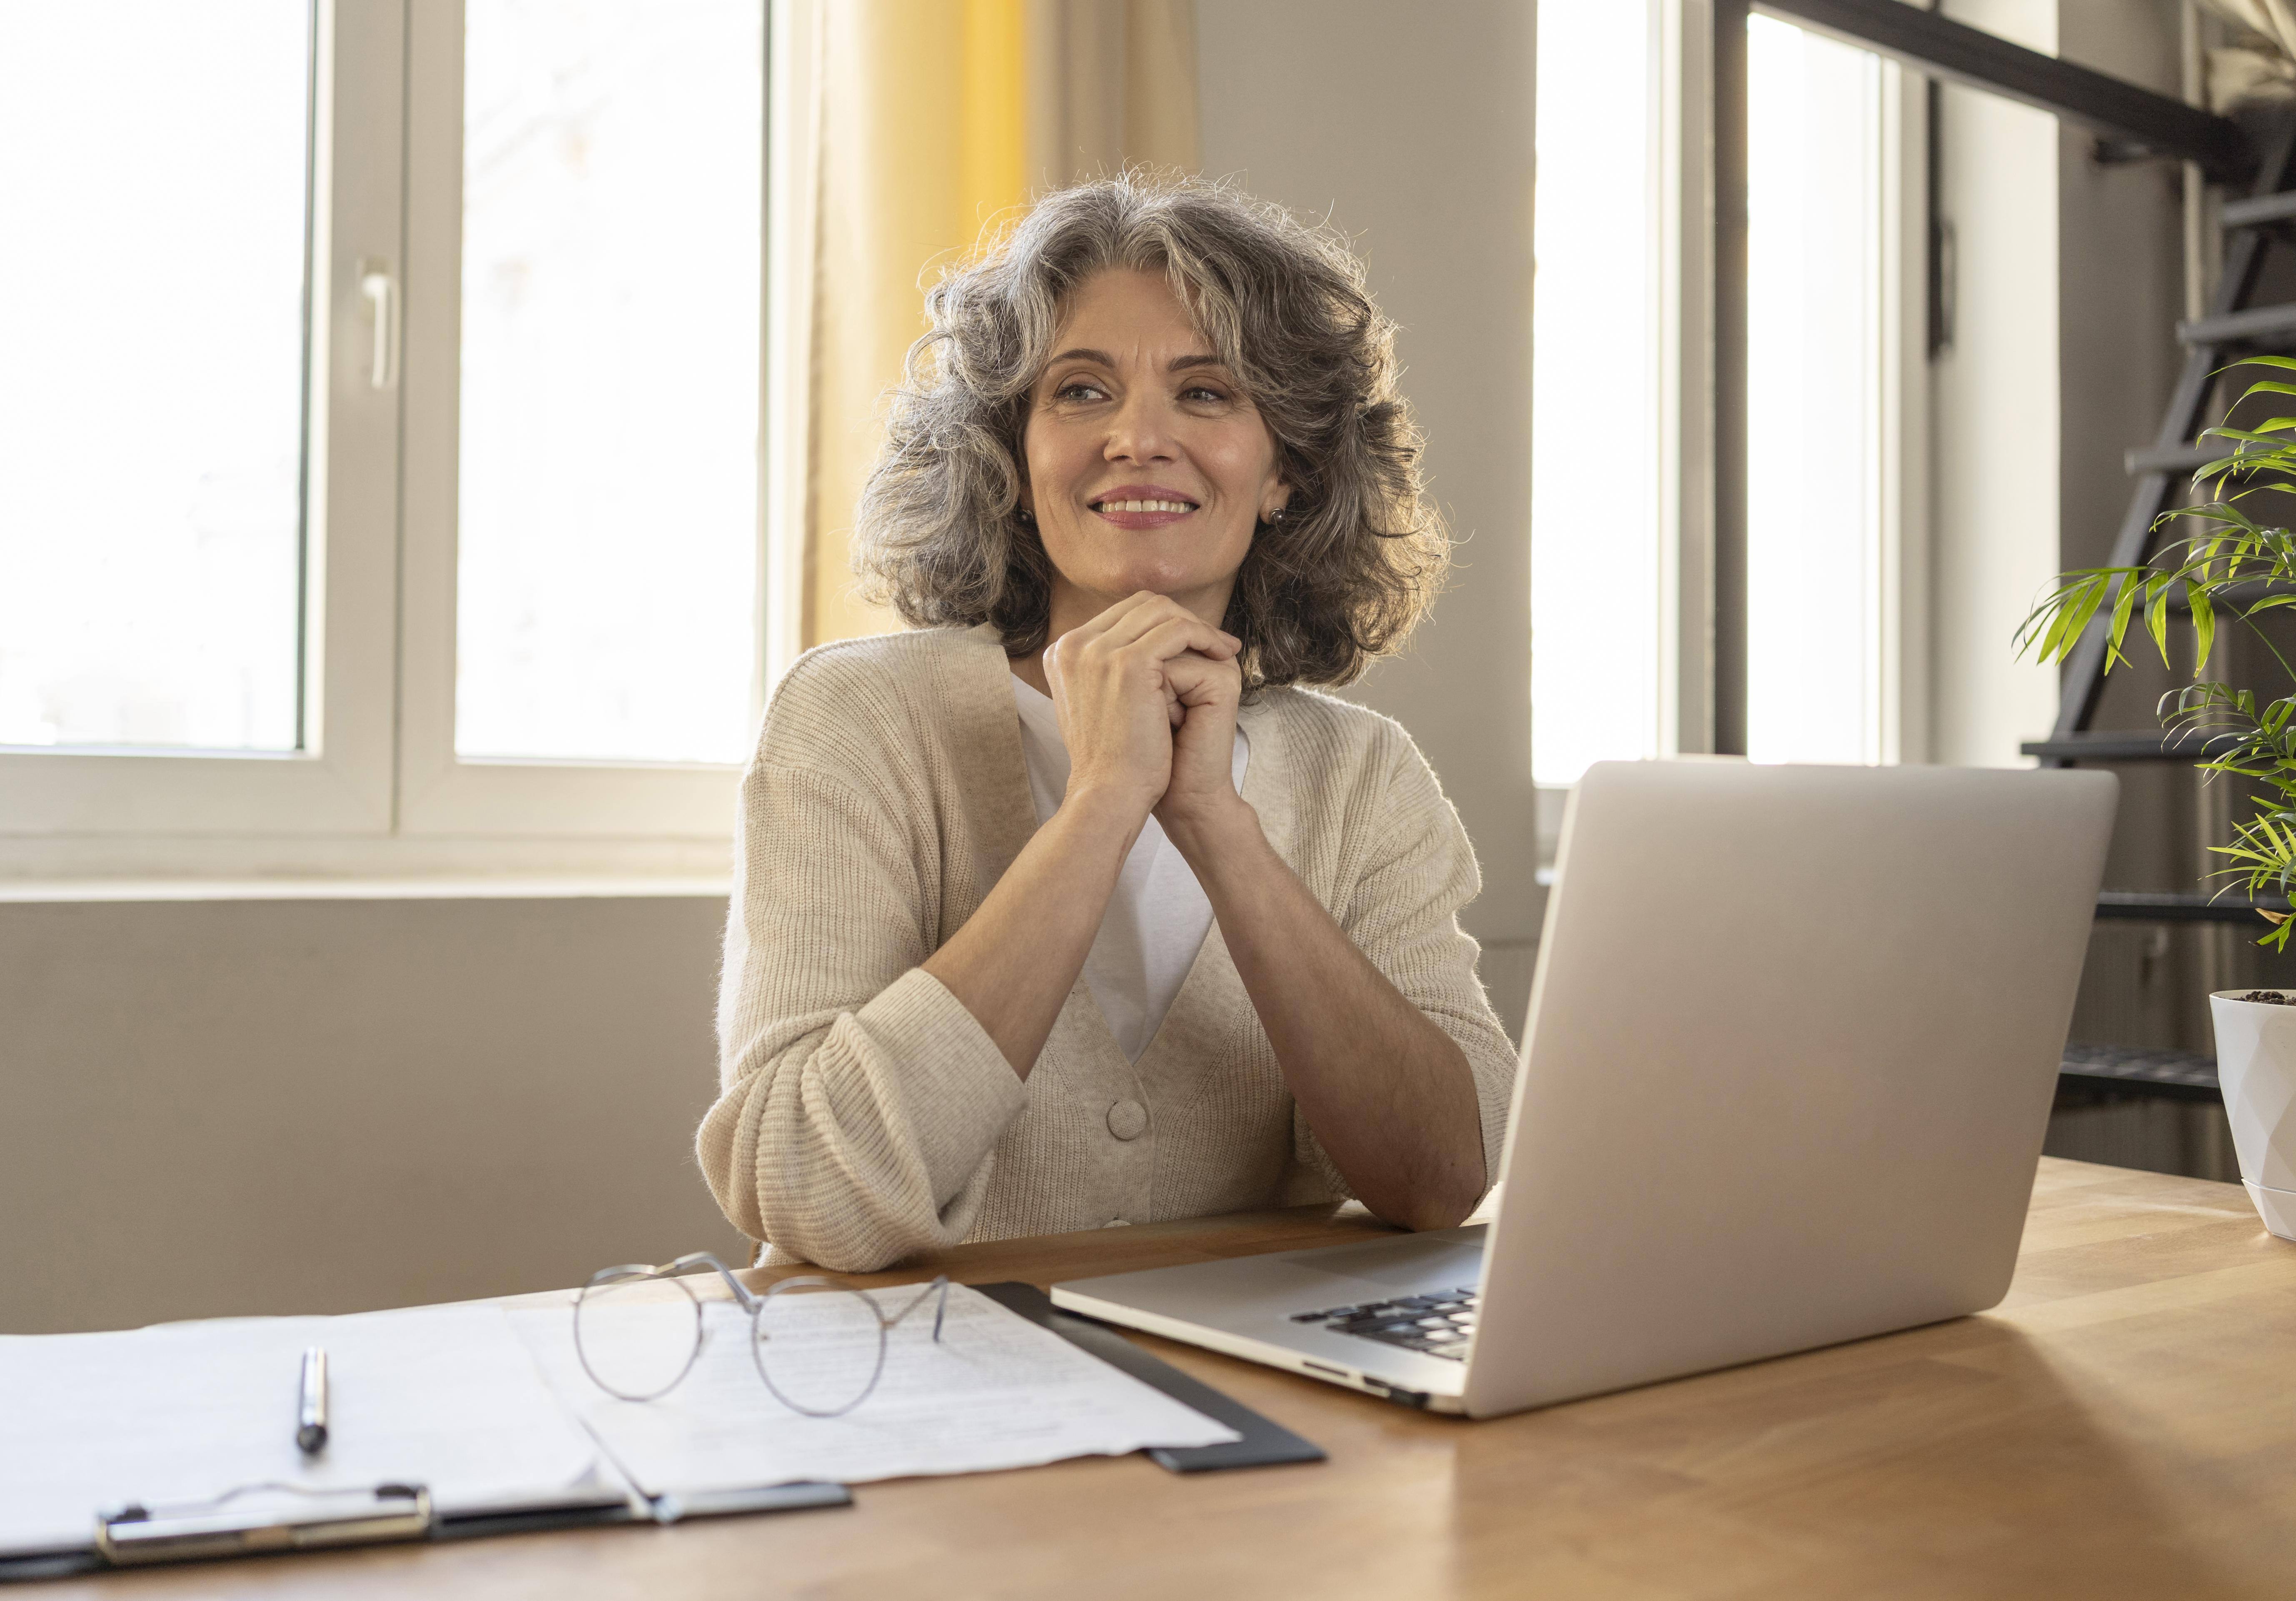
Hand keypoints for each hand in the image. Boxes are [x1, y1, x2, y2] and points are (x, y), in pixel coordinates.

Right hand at [1043, 593, 1240, 824]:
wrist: (1109, 795)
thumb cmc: (1111, 759)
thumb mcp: (1096, 704)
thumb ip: (1105, 671)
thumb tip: (1139, 649)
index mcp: (1062, 652)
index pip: (1121, 615)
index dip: (1162, 622)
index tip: (1192, 642)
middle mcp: (1073, 645)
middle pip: (1140, 605)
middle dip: (1182, 618)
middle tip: (1214, 641)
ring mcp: (1098, 651)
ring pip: (1161, 611)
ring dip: (1197, 627)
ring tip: (1222, 649)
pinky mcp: (1128, 663)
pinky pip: (1178, 630)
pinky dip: (1204, 636)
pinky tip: (1221, 654)